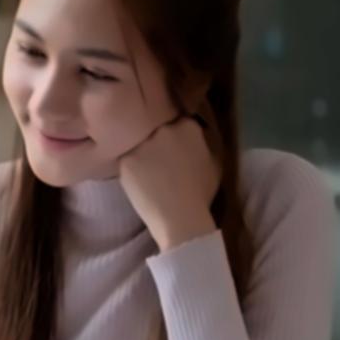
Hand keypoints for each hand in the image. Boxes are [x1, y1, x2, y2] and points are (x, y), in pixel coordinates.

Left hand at [118, 117, 220, 250]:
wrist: (180, 217)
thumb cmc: (200, 193)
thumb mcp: (213, 162)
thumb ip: (201, 142)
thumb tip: (193, 135)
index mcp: (188, 127)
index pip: (177, 122)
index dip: (175, 137)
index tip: (174, 149)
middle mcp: (165, 129)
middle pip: (156, 129)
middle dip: (157, 142)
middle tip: (160, 161)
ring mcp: (143, 143)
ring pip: (139, 144)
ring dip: (142, 155)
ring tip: (148, 174)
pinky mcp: (126, 159)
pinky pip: (127, 159)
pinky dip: (131, 170)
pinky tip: (139, 182)